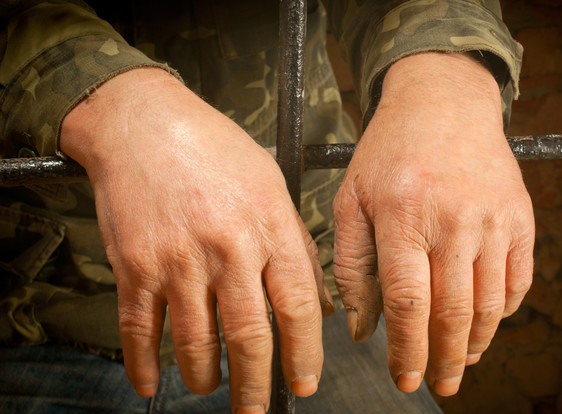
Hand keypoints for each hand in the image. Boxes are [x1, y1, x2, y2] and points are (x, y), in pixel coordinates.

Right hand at [61, 68, 333, 412]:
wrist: (144, 124)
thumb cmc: (216, 152)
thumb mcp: (273, 187)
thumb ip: (296, 245)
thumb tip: (318, 303)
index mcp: (270, 227)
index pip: (298, 306)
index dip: (304, 354)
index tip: (305, 382)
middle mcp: (228, 247)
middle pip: (249, 336)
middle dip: (256, 386)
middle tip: (258, 411)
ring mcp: (178, 259)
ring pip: (196, 342)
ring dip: (206, 377)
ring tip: (212, 387)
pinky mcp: (135, 264)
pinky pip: (139, 329)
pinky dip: (145, 364)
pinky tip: (152, 383)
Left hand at [333, 53, 533, 395]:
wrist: (444, 103)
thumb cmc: (389, 153)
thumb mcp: (351, 199)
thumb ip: (350, 264)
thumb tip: (362, 329)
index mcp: (403, 216)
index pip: (407, 303)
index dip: (406, 350)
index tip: (405, 379)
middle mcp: (452, 220)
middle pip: (453, 312)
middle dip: (444, 359)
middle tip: (438, 385)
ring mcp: (493, 219)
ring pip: (490, 303)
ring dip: (476, 343)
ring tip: (461, 363)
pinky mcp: (521, 217)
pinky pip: (519, 280)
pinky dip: (504, 312)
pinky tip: (485, 325)